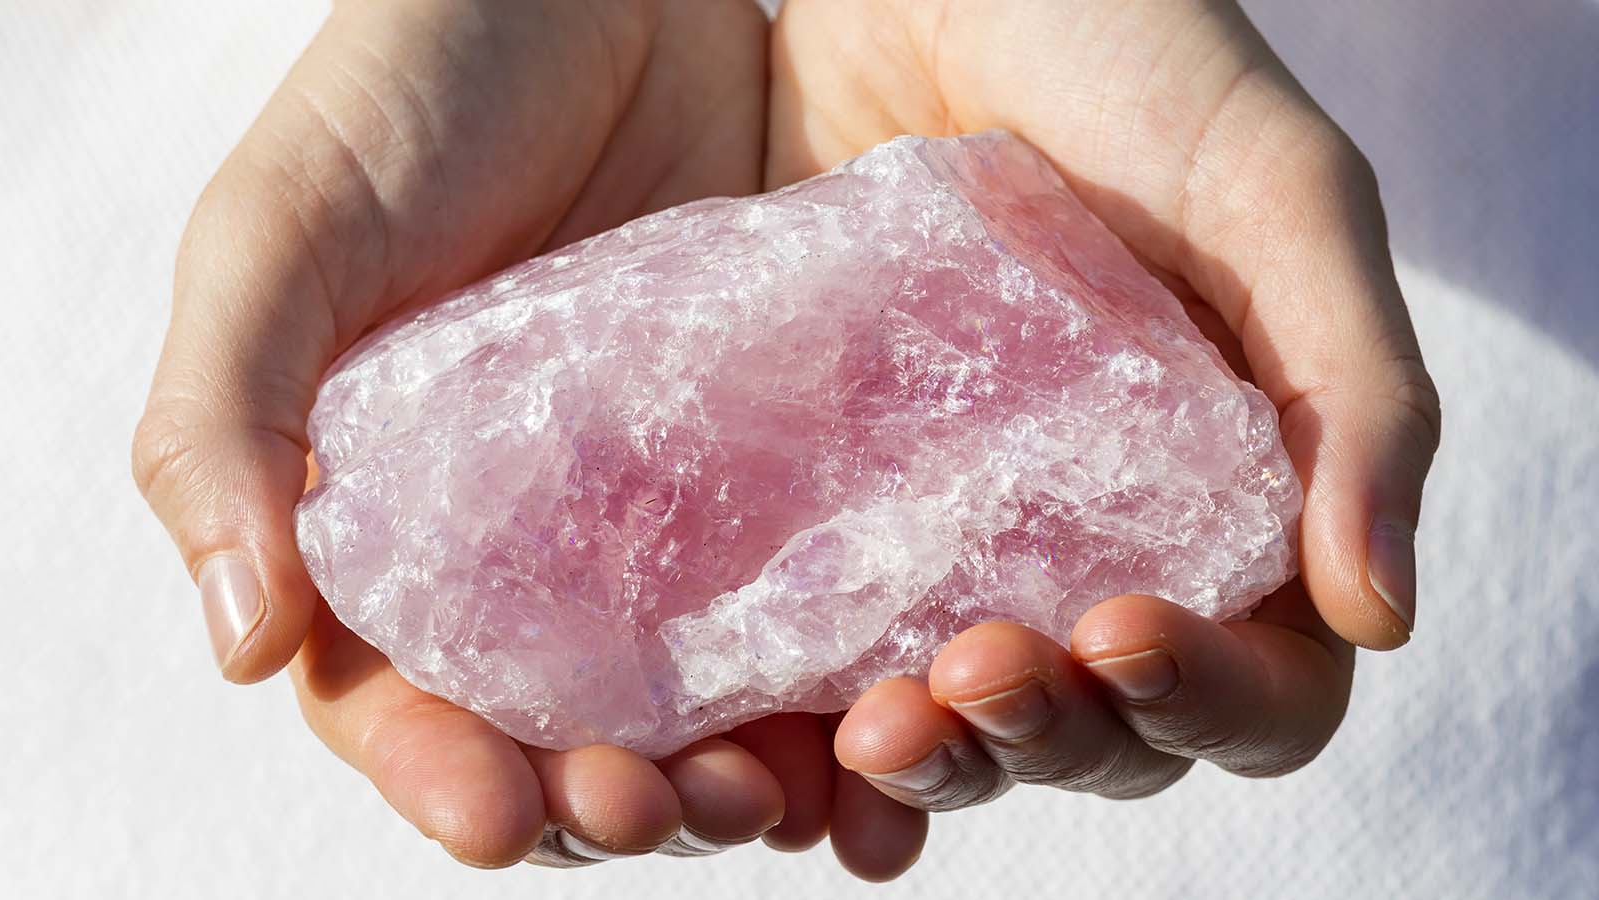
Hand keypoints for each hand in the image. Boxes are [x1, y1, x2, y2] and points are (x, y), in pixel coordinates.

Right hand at [132, 0, 922, 874]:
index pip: (399, 701)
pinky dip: (843, 682)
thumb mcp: (284, 238)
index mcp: (389, 525)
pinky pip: (813, 601)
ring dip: (740, 776)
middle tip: (667, 808)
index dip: (441, 775)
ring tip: (787, 795)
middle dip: (610, 801)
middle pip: (566, 730)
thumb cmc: (415, 90)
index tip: (497, 815)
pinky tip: (880, 717)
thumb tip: (240, 643)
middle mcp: (532, 547)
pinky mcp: (783, 467)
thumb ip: (222, 424)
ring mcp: (668, 515)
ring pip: (701, 698)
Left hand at [766, 0, 1439, 803]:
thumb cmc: (1137, 61)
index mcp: (1241, 501)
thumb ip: (1360, 394)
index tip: (1117, 633)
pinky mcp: (846, 499)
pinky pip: (837, 641)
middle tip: (960, 680)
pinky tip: (773, 715)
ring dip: (932, 754)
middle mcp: (1108, 540)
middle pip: (1103, 731)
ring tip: (865, 726)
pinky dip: (815, 710)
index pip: (1258, 683)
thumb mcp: (1280, 202)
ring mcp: (970, 531)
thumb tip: (1380, 614)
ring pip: (969, 717)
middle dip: (1043, 736)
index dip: (1202, 698)